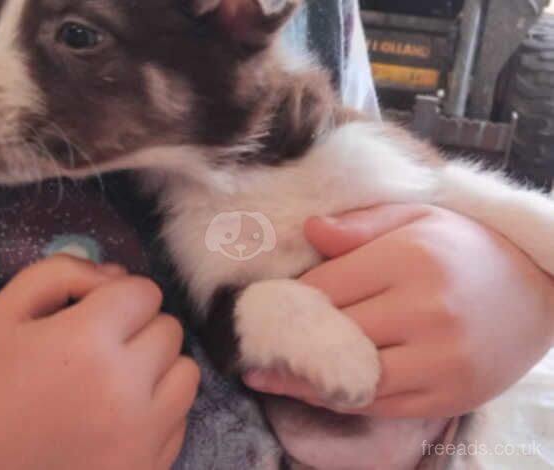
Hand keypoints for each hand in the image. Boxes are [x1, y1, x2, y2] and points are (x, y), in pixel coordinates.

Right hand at [0, 255, 198, 469]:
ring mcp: (141, 435)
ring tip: (119, 379)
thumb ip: (64, 272)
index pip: (146, 293)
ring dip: (159, 367)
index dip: (120, 297)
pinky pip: (181, 417)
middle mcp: (124, 388)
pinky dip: (159, 408)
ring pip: (187, 372)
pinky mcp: (147, 466)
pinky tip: (121, 414)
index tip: (96, 315)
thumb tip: (119, 273)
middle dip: (139, 329)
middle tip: (102, 348)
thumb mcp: (8, 309)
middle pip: (170, 330)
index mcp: (86, 342)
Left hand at [244, 205, 553, 417]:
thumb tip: (308, 231)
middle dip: (288, 338)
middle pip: (334, 331)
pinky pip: (382, 404)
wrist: (537, 290)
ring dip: (302, 380)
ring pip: (353, 376)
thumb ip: (361, 224)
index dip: (291, 298)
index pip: (327, 286)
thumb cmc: (464, 247)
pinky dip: (343, 399)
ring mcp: (441, 358)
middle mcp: (426, 310)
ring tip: (263, 376)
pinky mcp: (451, 394)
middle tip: (250, 344)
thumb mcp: (416, 216)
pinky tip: (313, 391)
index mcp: (410, 260)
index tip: (264, 305)